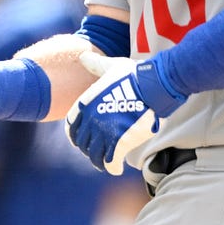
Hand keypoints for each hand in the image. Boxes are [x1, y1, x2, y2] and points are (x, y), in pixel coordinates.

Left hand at [66, 52, 185, 173]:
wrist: (152, 84)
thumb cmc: (133, 74)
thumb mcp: (110, 66)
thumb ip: (95, 65)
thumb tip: (82, 56)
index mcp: (85, 104)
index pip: (71, 128)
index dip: (76, 135)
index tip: (82, 140)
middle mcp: (91, 121)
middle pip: (83, 144)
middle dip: (89, 149)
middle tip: (97, 153)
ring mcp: (104, 133)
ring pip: (95, 156)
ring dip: (99, 161)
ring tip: (105, 164)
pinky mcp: (120, 144)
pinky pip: (111, 163)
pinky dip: (112, 168)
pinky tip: (116, 169)